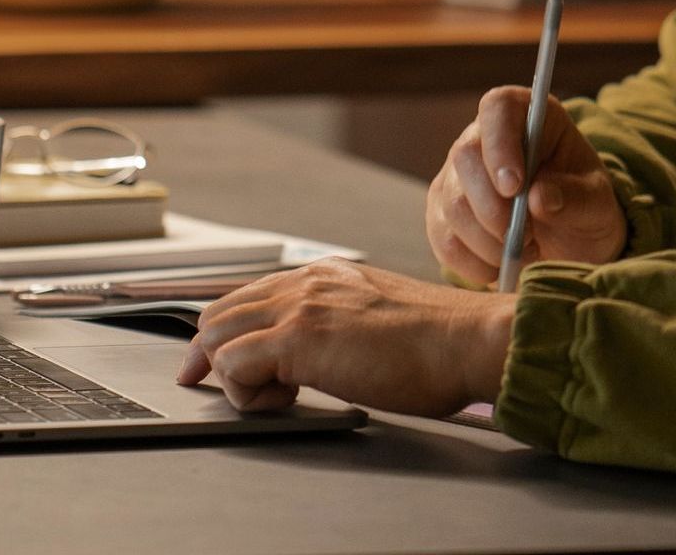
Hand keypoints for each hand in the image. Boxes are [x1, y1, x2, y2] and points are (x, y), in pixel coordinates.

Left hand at [175, 258, 514, 416]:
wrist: (465, 339)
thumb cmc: (439, 342)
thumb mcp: (378, 319)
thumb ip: (342, 324)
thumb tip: (323, 354)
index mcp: (327, 275)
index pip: (251, 295)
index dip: (226, 330)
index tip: (214, 360)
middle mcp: (307, 282)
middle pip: (221, 311)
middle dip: (210, 354)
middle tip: (216, 386)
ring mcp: (300, 306)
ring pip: (218, 334)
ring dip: (234, 375)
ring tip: (280, 397)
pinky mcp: (299, 338)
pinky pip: (233, 364)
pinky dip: (244, 391)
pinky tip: (286, 400)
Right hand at [426, 86, 626, 286]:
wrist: (569, 241)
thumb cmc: (584, 206)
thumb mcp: (597, 202)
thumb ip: (576, 197)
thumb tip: (538, 198)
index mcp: (527, 115)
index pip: (498, 107)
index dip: (500, 143)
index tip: (515, 186)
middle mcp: (484, 136)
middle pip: (465, 157)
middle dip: (494, 208)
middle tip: (527, 236)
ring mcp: (457, 173)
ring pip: (451, 203)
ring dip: (488, 240)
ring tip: (524, 251)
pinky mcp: (442, 211)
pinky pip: (442, 237)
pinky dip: (471, 262)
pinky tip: (499, 266)